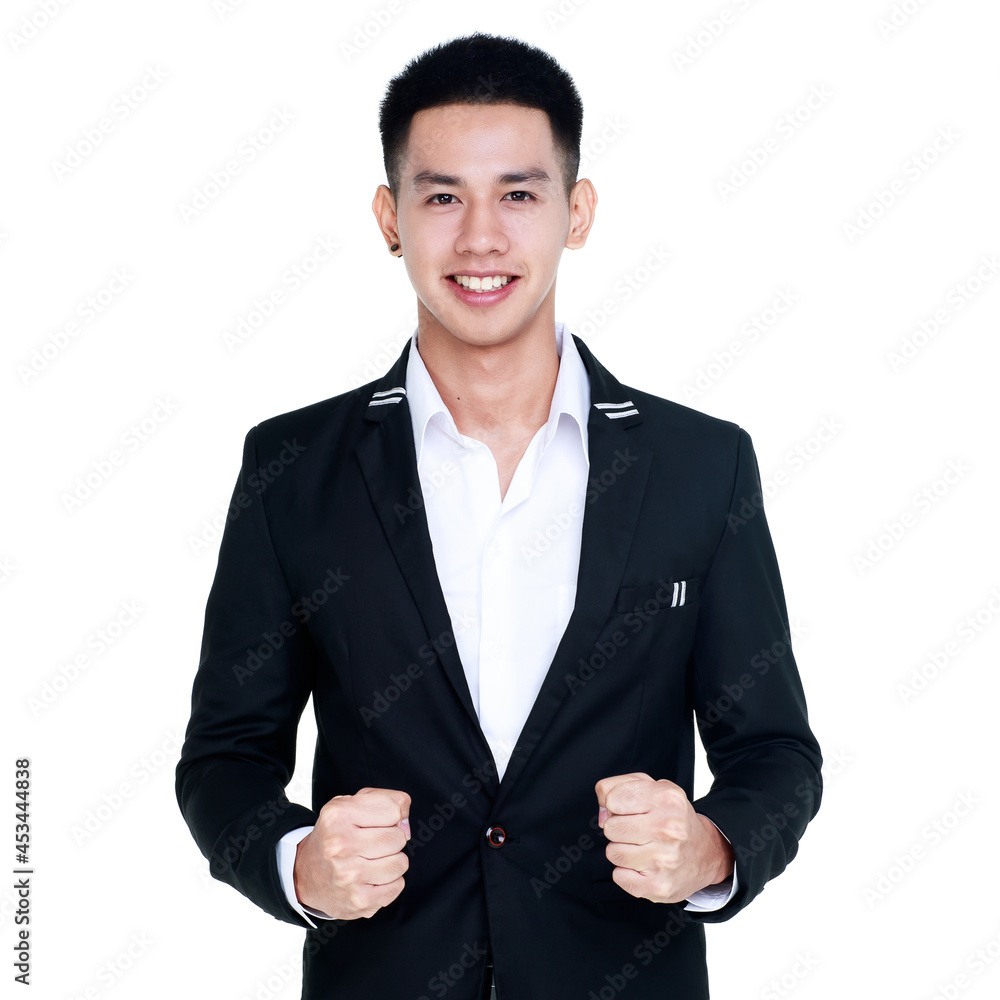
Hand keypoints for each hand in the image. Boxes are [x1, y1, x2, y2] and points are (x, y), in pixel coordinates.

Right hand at [293, 786, 410, 919]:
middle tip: (373, 844)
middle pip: (398, 838)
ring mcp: (349, 875)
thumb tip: (405, 824)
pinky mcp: (358, 900)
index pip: (393, 810)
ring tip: (373, 861)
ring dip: (392, 861)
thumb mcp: (350, 805)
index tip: (377, 823)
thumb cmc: (335, 835)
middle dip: (392, 839)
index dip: (391, 816)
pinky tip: (372, 878)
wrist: (304, 875)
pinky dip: (390, 882)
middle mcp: (340, 845)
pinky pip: (397, 886)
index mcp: (338, 815)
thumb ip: (387, 800)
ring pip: (400, 863)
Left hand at [595, 772, 733, 903]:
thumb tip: (602, 813)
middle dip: (618, 828)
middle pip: (610, 827)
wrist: (706, 853)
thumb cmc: (672, 817)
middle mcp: (669, 827)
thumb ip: (616, 787)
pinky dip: (627, 873)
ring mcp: (665, 859)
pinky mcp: (659, 886)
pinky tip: (644, 866)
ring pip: (613, 853)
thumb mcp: (651, 788)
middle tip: (637, 830)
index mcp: (666, 798)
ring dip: (622, 850)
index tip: (630, 809)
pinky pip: (619, 877)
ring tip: (642, 847)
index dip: (615, 804)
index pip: (613, 798)